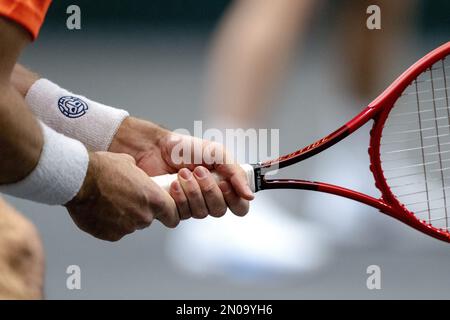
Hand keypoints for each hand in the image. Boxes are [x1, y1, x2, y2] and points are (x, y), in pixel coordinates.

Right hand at [65, 151, 179, 240]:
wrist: (79, 180)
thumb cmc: (104, 169)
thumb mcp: (130, 165)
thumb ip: (141, 179)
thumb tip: (139, 179)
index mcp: (154, 200)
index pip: (173, 216)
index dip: (169, 214)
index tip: (165, 213)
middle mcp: (144, 217)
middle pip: (149, 218)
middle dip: (140, 210)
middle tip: (126, 198)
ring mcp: (127, 228)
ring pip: (131, 224)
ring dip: (124, 216)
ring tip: (110, 201)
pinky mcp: (110, 235)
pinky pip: (115, 230)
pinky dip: (110, 223)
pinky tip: (101, 209)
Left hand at [109, 117, 253, 218]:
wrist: (156, 147)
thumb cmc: (186, 148)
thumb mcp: (217, 153)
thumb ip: (236, 173)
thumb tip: (250, 196)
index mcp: (224, 186)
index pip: (239, 207)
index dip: (234, 199)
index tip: (223, 182)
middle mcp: (209, 199)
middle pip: (219, 211)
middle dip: (209, 190)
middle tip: (199, 171)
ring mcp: (192, 206)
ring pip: (201, 213)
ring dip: (193, 191)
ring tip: (182, 173)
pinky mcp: (174, 210)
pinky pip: (182, 216)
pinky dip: (179, 198)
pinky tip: (173, 184)